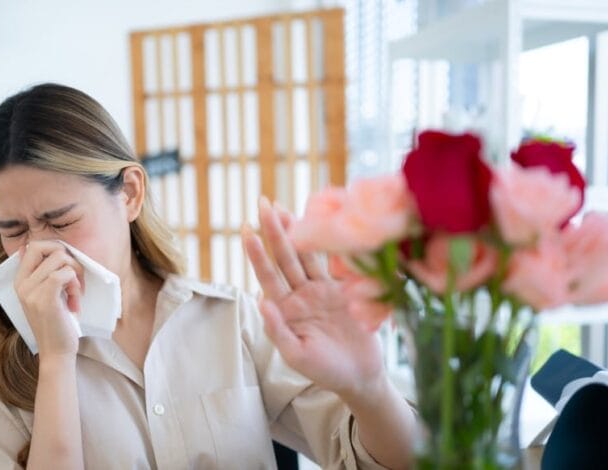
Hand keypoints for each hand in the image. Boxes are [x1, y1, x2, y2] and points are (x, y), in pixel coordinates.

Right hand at [14, 241, 84, 357]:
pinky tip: (75, 301)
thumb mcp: (43, 295)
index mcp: (20, 281)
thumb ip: (41, 274)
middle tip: (75, 279)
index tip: (66, 269)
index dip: (55, 250)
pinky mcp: (45, 300)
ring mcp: (31, 292)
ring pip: (61, 260)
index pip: (33, 246)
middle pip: (48, 248)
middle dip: (69, 259)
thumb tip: (34, 248)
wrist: (56, 352)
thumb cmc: (56, 323)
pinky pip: (64, 274)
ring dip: (75, 276)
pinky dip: (75, 285)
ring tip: (75, 295)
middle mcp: (22, 284)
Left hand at [242, 197, 386, 400]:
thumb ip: (278, 331)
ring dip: (294, 231)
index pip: (267, 276)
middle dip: (273, 230)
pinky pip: (331, 262)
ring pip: (304, 255)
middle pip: (283, 257)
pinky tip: (317, 223)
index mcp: (284, 310)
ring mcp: (320, 290)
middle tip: (262, 202)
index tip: (246, 229)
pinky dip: (324, 243)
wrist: (360, 376)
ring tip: (280, 206)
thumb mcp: (297, 356)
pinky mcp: (342, 289)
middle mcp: (299, 295)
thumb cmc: (325, 371)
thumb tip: (261, 303)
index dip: (257, 252)